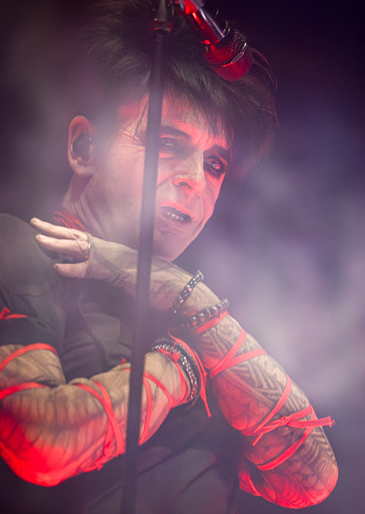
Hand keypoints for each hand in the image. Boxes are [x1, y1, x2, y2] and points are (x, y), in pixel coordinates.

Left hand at [30, 217, 218, 313]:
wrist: (180, 289)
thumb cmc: (161, 286)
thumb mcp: (134, 279)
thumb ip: (119, 275)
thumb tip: (110, 276)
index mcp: (116, 252)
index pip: (87, 240)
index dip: (68, 234)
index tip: (50, 229)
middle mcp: (115, 250)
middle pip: (80, 237)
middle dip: (56, 231)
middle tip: (36, 223)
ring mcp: (116, 259)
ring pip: (81, 248)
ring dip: (58, 244)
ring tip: (38, 239)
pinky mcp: (119, 272)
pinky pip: (91, 268)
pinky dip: (73, 268)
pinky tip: (57, 267)